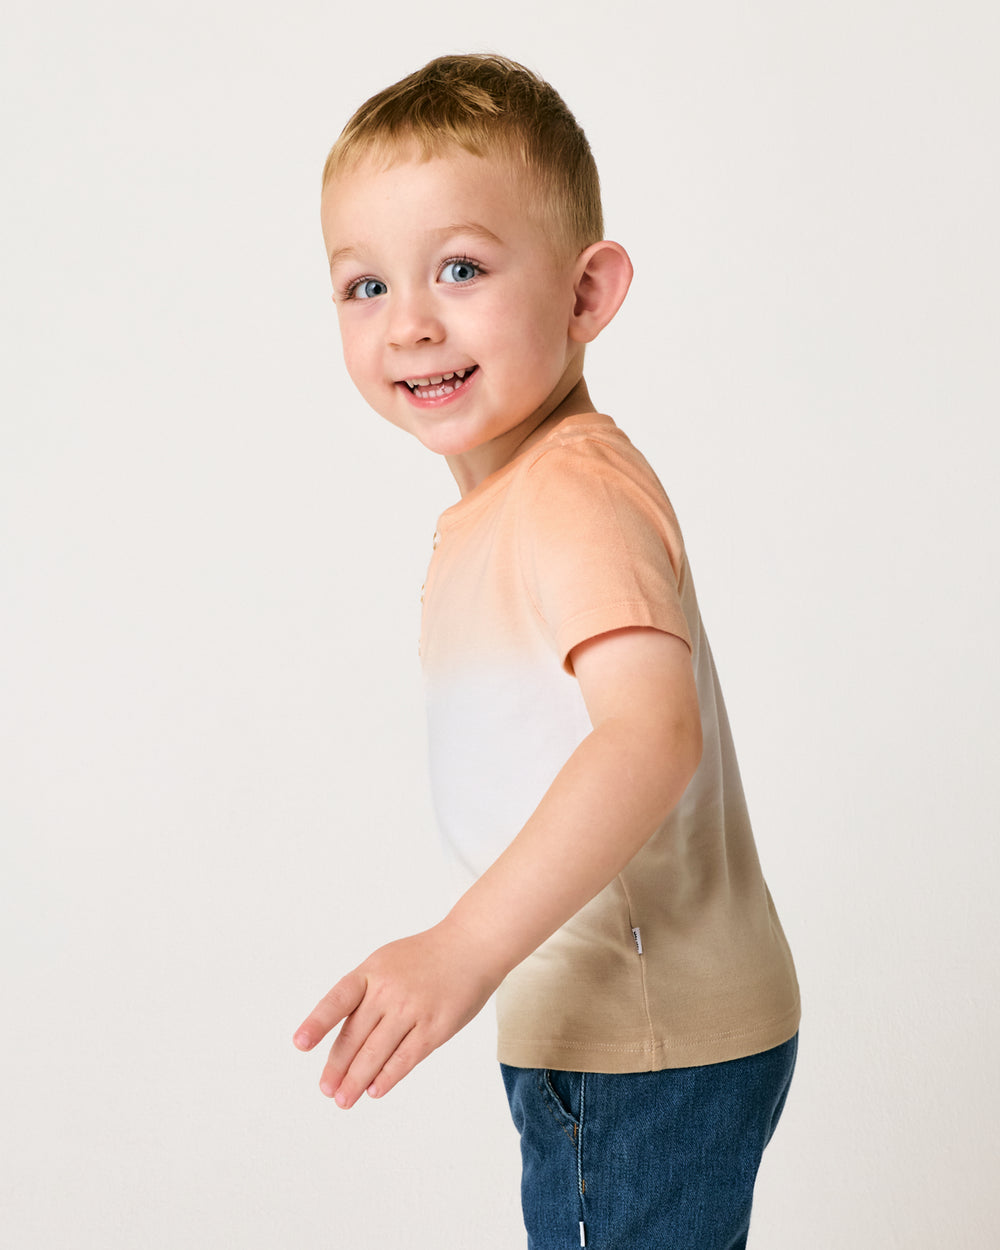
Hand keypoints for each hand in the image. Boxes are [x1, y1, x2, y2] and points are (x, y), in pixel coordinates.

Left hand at [293, 920, 499, 1108]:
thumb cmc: (424, 958)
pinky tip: (375, 1090)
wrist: (470, 947)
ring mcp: (412, 1010)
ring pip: (376, 1053)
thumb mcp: (386, 962)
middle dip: (337, 1067)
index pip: (338, 999)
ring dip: (357, 1080)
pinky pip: (405, 1059)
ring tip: (344, 1099)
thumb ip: (365, 993)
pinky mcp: (434, 1028)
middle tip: (326, 1088)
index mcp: (372, 972)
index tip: (300, 1044)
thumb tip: (344, 1037)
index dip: (318, 1022)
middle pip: (355, 1036)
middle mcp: (388, 991)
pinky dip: (388, 1077)